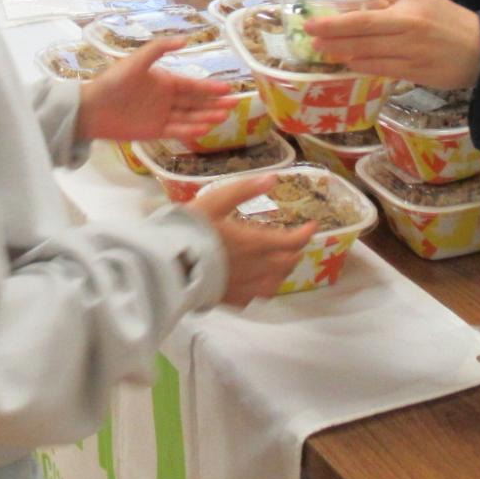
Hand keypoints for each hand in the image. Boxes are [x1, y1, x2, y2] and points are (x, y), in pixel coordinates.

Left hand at [76, 37, 236, 142]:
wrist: (91, 109)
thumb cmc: (113, 82)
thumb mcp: (136, 61)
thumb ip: (159, 48)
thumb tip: (186, 39)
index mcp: (163, 81)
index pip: (192, 84)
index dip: (210, 87)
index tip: (228, 88)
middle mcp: (166, 99)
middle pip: (195, 102)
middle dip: (214, 103)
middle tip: (234, 104)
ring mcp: (161, 116)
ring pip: (190, 117)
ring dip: (206, 117)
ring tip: (224, 117)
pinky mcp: (154, 131)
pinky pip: (177, 130)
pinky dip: (190, 130)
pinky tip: (204, 129)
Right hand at [185, 173, 315, 304]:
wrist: (168, 266)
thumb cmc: (191, 230)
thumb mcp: (215, 201)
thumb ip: (244, 190)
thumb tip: (272, 178)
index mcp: (255, 243)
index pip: (292, 241)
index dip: (305, 233)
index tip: (311, 226)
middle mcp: (256, 268)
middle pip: (287, 263)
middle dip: (294, 252)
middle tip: (293, 242)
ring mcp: (244, 287)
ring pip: (275, 283)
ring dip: (281, 271)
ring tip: (278, 263)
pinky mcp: (229, 299)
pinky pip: (254, 298)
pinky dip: (260, 289)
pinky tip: (253, 283)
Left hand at [303, 0, 479, 88]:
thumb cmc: (448, 22)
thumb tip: (355, 5)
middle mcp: (408, 18)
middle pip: (360, 20)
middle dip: (330, 25)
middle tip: (309, 27)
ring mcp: (409, 46)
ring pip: (365, 47)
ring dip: (338, 47)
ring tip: (320, 47)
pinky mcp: (412, 69)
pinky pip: (377, 66)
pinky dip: (358, 64)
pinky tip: (346, 61)